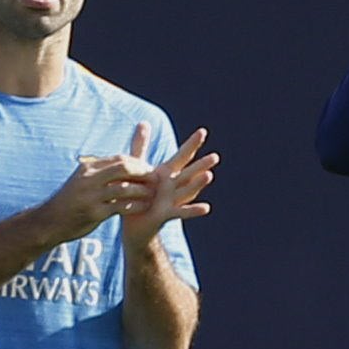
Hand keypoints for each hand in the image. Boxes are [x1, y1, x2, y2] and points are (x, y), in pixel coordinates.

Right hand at [35, 147, 155, 243]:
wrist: (50, 222)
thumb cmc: (70, 201)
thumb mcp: (82, 180)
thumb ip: (100, 172)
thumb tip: (123, 164)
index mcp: (87, 168)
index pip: (118, 159)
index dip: (137, 163)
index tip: (149, 169)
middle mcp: (89, 179)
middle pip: (123, 168)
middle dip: (143, 172)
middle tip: (155, 179)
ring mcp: (91, 196)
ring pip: (125, 188)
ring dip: (142, 190)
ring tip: (153, 194)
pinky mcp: (94, 213)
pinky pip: (121, 207)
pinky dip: (135, 206)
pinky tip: (143, 207)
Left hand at [120, 123, 216, 244]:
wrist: (133, 225)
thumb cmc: (136, 196)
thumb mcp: (137, 168)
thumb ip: (140, 146)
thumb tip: (143, 122)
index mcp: (166, 173)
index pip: (182, 156)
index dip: (192, 144)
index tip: (203, 131)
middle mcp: (172, 186)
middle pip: (190, 173)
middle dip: (202, 165)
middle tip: (215, 156)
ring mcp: (171, 201)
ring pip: (187, 190)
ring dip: (198, 184)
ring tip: (209, 175)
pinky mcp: (166, 214)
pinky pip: (181, 212)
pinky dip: (194, 210)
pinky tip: (207, 207)